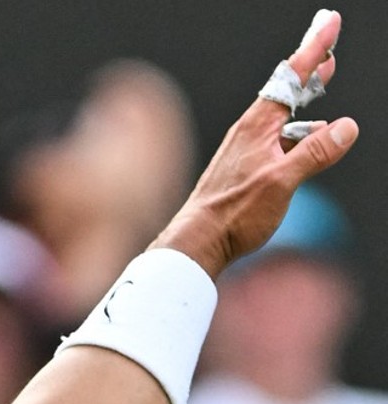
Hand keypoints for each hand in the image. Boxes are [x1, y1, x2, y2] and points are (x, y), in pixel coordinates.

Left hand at [153, 9, 357, 277]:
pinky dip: (296, 128)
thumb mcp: (282, 181)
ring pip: (283, 116)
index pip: (291, 78)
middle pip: (286, 91)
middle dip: (310, 68)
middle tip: (328, 46)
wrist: (197, 241)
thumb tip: (345, 127)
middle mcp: (248, 133)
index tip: (330, 23)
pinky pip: (277, 138)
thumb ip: (314, 153)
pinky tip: (306, 136)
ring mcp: (245, 150)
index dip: (314, 49)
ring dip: (306, 97)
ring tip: (322, 79)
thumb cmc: (233, 213)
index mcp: (256, 126)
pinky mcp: (244, 168)